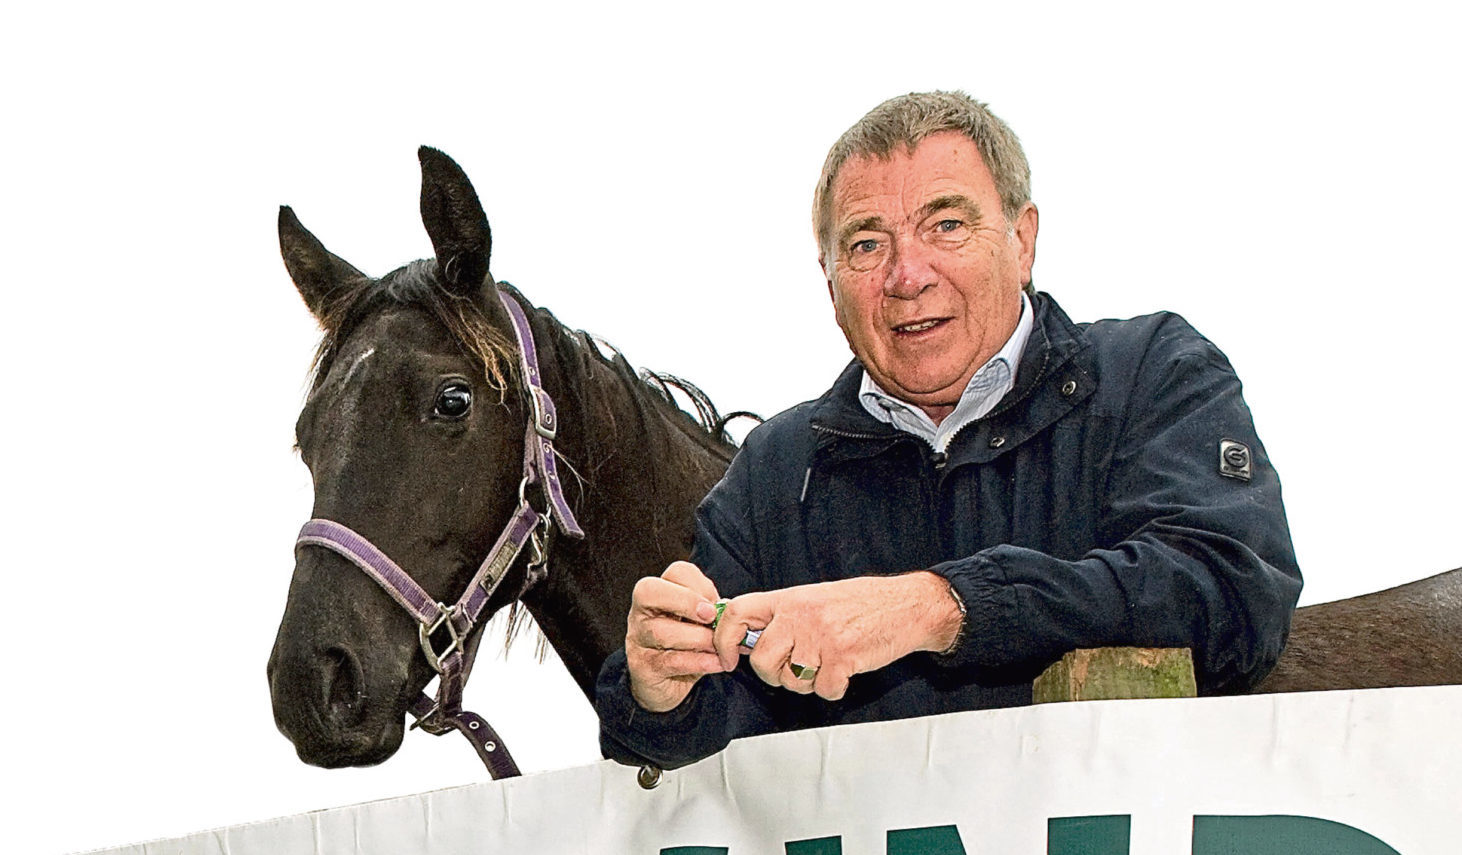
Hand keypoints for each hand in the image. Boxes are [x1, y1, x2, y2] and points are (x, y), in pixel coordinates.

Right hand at [624, 561, 727, 712]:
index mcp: (659, 594)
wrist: (665, 686)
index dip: (699, 584)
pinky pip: (670, 661)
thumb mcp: (699, 624)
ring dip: (697, 637)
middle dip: (685, 601)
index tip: (715, 604)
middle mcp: (641, 612)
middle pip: (649, 592)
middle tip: (711, 617)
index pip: (675, 572)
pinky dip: (698, 661)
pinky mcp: (644, 668)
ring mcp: (638, 640)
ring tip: (719, 647)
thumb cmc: (686, 647)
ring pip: (660, 630)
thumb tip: (730, 608)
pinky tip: (717, 663)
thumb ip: (711, 611)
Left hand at [712, 572, 960, 700]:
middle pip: (761, 659)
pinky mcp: (842, 657)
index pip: (736, 613)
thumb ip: (783, 615)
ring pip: (792, 679)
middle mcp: (801, 615)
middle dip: (773, 674)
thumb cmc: (862, 603)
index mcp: (790, 598)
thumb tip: (749, 640)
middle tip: (792, 669)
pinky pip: (822, 691)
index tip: (728, 658)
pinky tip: (845, 671)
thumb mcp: (815, 597)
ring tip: (826, 664)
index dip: (722, 639)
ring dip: (807, 682)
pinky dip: (834, 688)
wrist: (907, 605)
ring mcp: (821, 636)